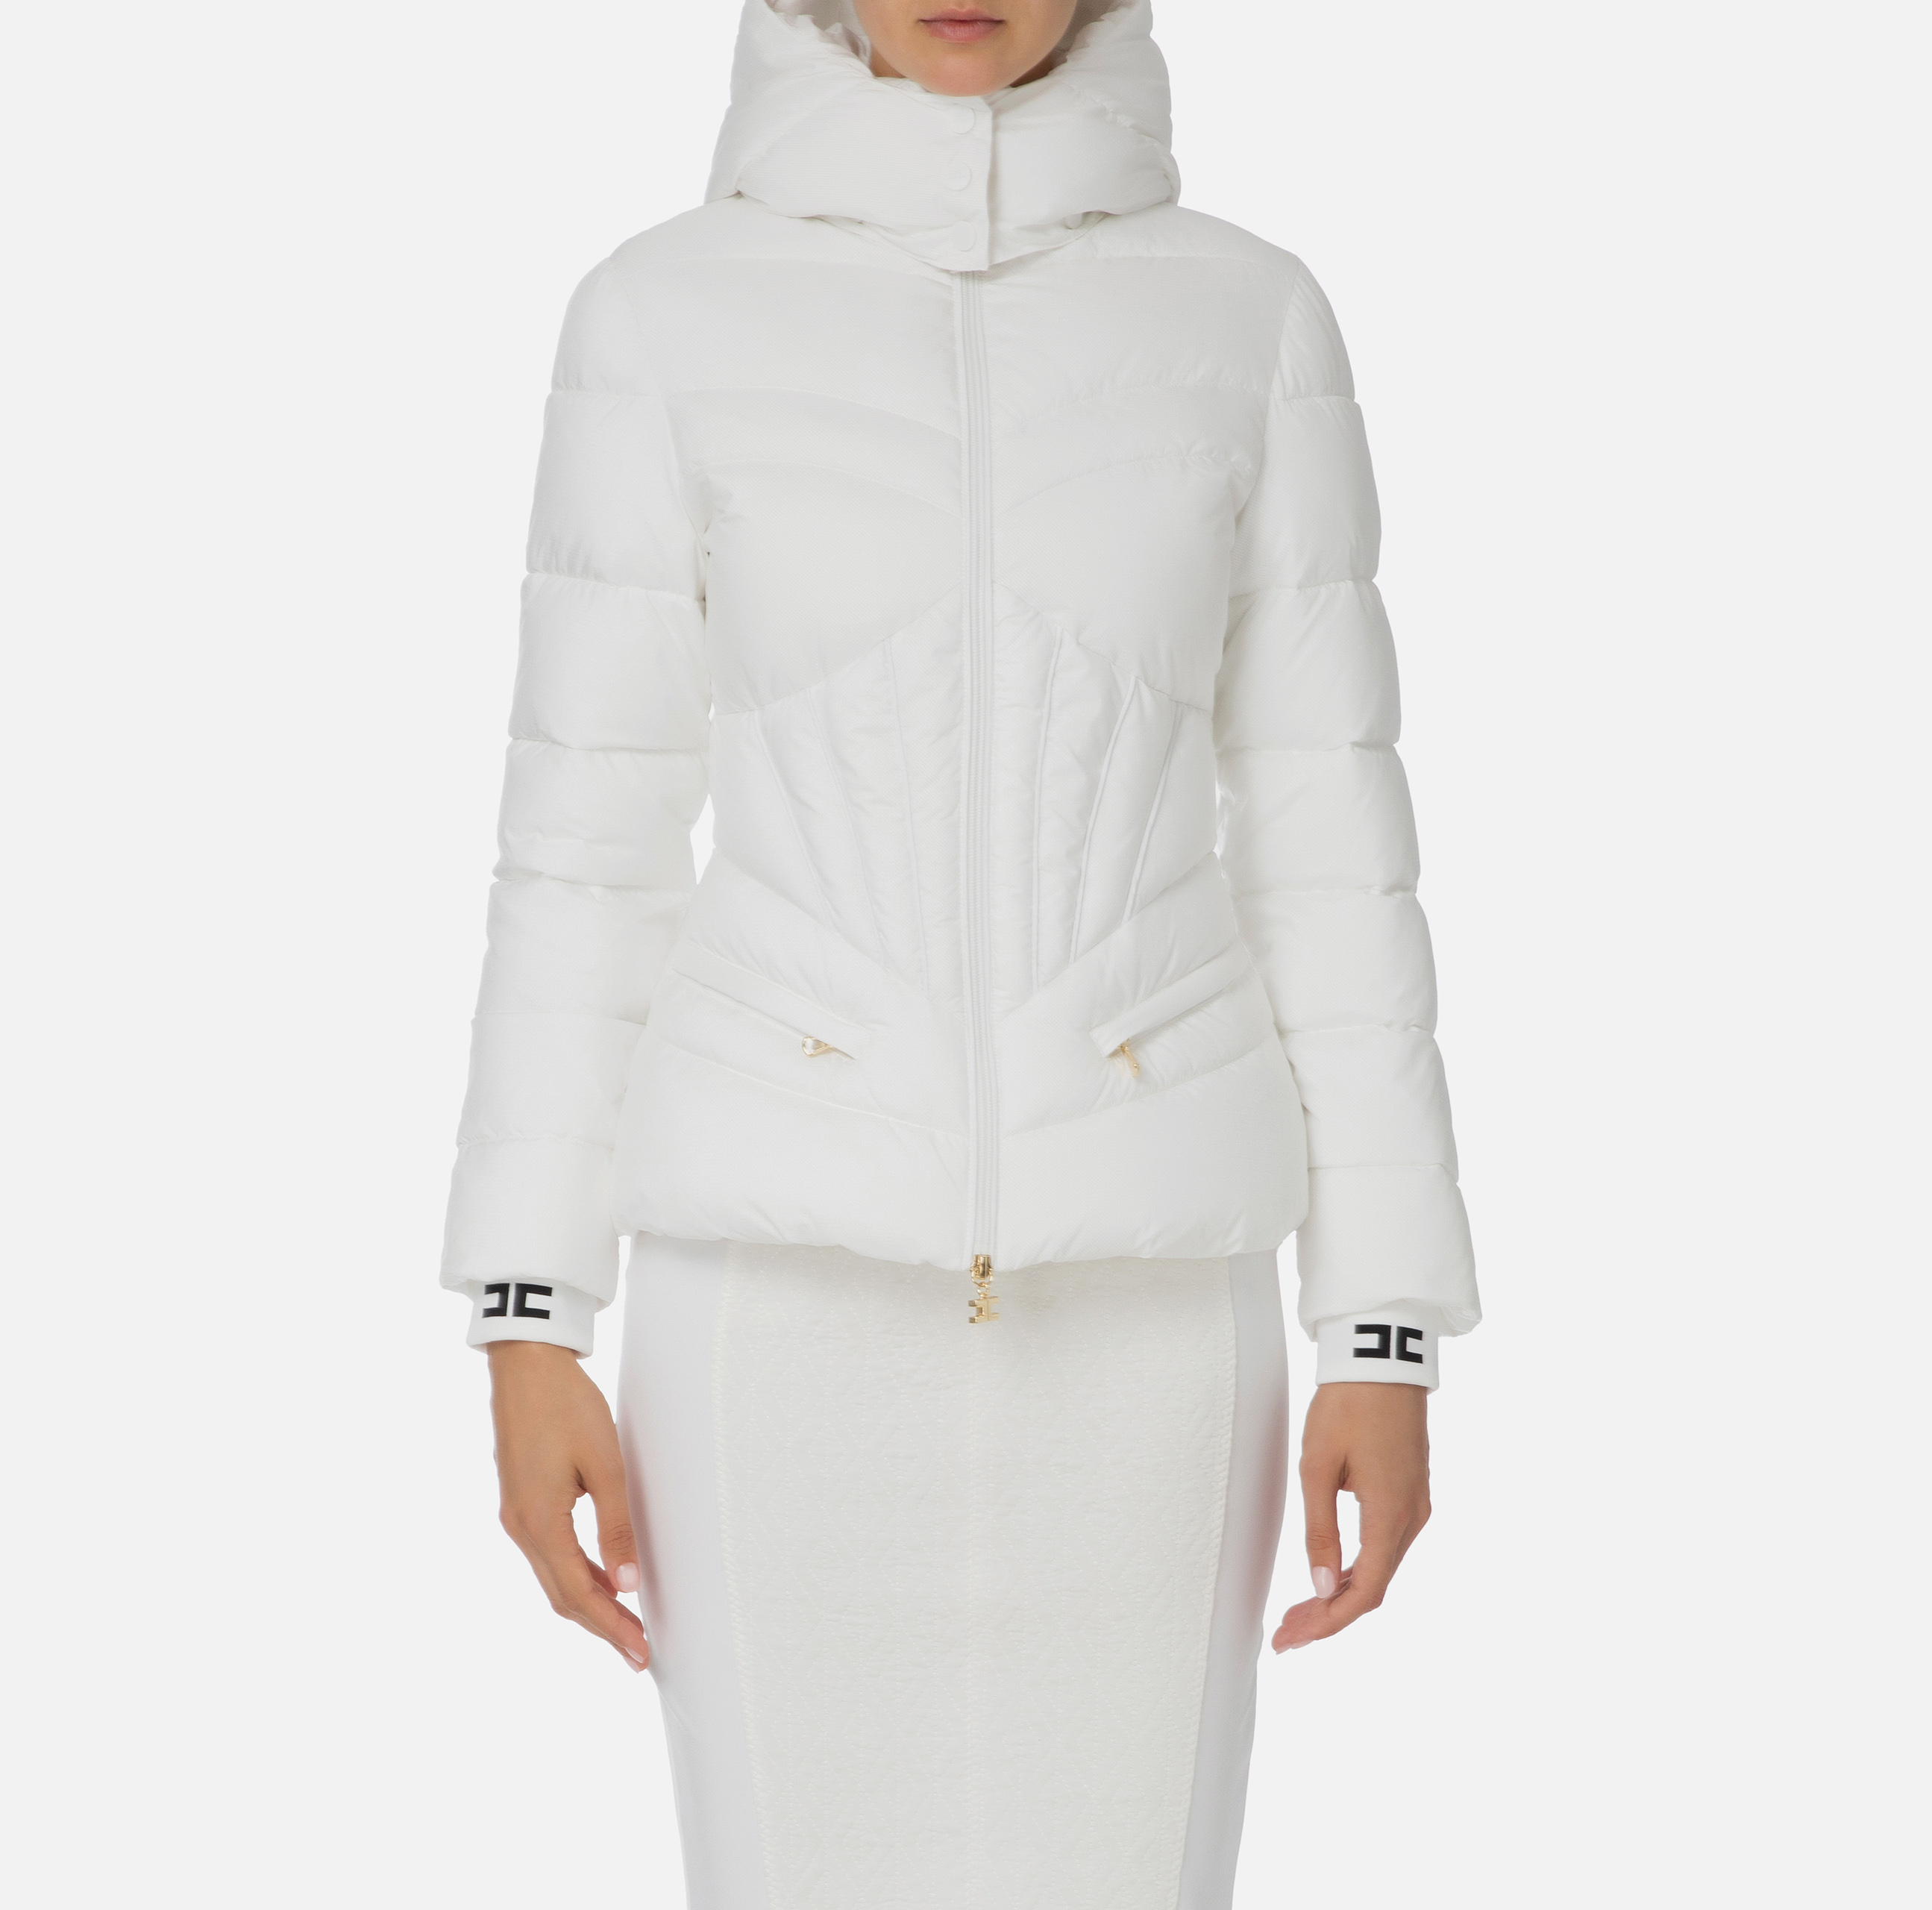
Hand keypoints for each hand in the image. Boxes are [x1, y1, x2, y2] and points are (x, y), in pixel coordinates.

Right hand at [487, 1340, 648, 1671]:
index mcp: (538, 1522)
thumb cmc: (567, 1404)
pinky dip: (576, 1575)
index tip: (639, 1653)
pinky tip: (602, 1579)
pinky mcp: (521, 1501)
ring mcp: (516, 1515)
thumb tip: (627, 1584)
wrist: (527, 1363)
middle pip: (562, 1595)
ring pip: (554, 1577)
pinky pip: (549, 1554)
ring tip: (626, 1625)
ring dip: (589, 1603)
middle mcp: (520, 1526)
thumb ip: (616, 1526)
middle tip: (638, 1652)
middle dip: (601, 1626)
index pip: (578, 1593)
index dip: (610, 1627)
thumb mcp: (604, 1463)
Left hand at [1273, 1381, 1429, 1650]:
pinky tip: (1328, 1576)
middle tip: (1287, 1634)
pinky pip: (1385, 1545)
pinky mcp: (1410, 1491)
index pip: (1364, 1592)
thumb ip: (1320, 1530)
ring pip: (1380, 1568)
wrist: (1381, 1358)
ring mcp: (1415, 1505)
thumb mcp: (1318, 1465)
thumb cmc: (1346, 1404)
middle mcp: (1411, 1517)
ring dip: (1341, 1594)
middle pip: (1373, 1587)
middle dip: (1329, 1616)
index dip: (1329, 1623)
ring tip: (1298, 1612)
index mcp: (1391, 1515)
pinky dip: (1356, 1568)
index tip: (1294, 1640)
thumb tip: (1321, 1586)